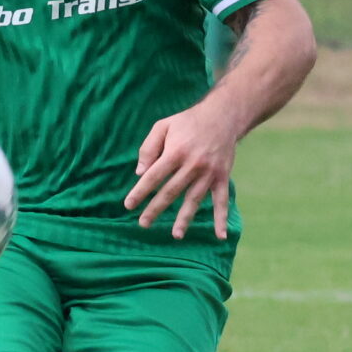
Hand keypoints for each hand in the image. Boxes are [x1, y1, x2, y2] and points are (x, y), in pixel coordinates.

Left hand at [124, 98, 243, 239]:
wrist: (222, 116)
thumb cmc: (187, 122)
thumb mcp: (163, 126)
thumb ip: (149, 148)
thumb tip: (140, 172)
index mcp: (175, 152)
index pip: (153, 176)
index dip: (140, 191)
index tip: (128, 205)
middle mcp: (192, 165)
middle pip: (171, 191)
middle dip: (156, 208)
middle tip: (143, 223)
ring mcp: (209, 173)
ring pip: (194, 199)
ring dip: (185, 218)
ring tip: (175, 235)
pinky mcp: (222, 177)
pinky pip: (222, 201)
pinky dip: (222, 219)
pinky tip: (220, 236)